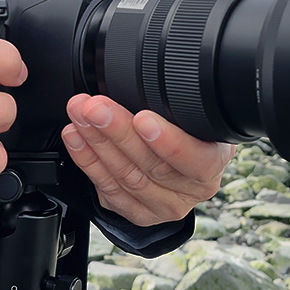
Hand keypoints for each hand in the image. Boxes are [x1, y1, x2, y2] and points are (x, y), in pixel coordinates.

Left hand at [62, 94, 235, 226]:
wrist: (185, 161)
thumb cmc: (190, 130)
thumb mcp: (196, 113)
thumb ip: (181, 103)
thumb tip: (150, 76)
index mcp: (213, 161)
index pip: (196, 159)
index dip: (169, 142)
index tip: (142, 119)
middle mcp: (193, 189)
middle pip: (152, 166)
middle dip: (118, 132)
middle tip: (95, 108)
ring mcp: (164, 204)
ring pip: (126, 177)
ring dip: (96, 143)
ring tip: (79, 115)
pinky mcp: (139, 212)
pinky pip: (108, 190)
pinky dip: (87, 161)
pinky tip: (76, 138)